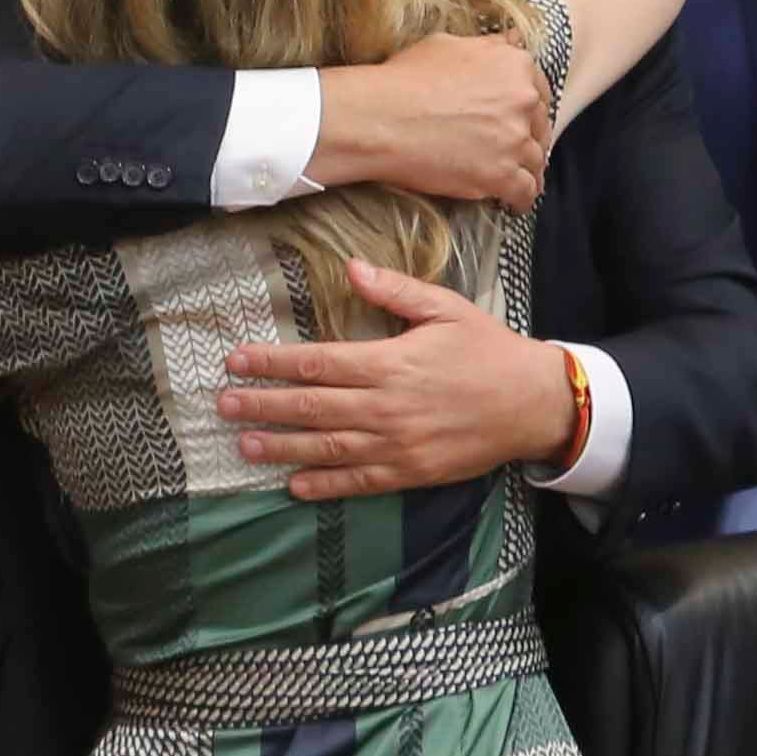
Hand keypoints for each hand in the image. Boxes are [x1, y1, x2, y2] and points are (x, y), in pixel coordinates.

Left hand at [222, 260, 574, 499]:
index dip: (272, 362)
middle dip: (263, 406)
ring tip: (245, 446)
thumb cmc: (487, 351)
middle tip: (224, 405)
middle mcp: (385, 406)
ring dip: (282, 448)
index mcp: (389, 362)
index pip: (317, 362)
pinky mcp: (410, 472)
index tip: (237, 361)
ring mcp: (396, 444)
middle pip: (311, 406)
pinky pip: (359, 482)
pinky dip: (325, 486)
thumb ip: (395, 291)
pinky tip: (294, 486)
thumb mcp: (445, 308)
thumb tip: (351, 269)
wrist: (533, 403)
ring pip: (327, 447)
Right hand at [307, 30, 548, 207]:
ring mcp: (514, 140)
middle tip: (518, 149)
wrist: (381, 117)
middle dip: (532, 138)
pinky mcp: (501, 175)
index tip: (524, 119)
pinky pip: (526, 192)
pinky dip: (522, 199)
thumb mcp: (449, 45)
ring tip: (518, 178)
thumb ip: (489, 47)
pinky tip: (515, 202)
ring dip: (528, 169)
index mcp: (514, 66)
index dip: (531, 108)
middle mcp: (522, 101)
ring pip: (536, 160)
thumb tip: (511, 41)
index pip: (539, 91)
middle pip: (540, 126)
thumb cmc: (405, 78)